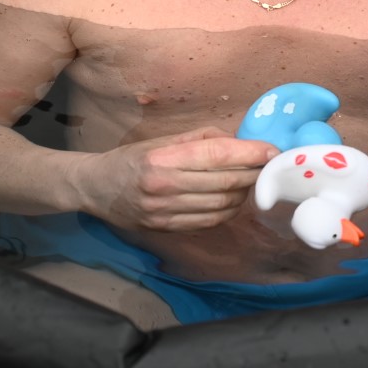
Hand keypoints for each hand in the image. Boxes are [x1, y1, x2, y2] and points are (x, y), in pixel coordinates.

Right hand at [70, 125, 280, 232]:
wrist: (96, 189)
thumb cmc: (132, 158)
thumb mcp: (162, 141)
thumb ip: (201, 139)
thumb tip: (239, 141)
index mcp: (163, 159)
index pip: (218, 155)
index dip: (250, 153)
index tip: (272, 150)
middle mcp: (165, 187)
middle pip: (226, 182)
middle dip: (254, 173)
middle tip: (270, 165)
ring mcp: (166, 212)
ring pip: (223, 205)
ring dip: (244, 192)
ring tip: (251, 180)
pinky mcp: (168, 229)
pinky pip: (211, 221)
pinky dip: (229, 209)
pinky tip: (233, 197)